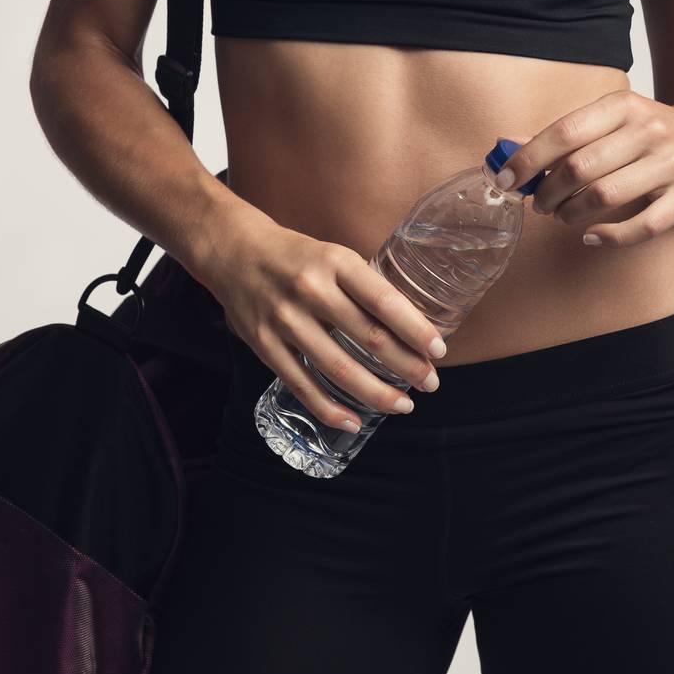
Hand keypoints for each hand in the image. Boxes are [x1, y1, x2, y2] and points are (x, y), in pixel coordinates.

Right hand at [193, 197, 446, 432]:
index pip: (384, 300)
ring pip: (339, 368)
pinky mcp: (265, 344)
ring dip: (377, 393)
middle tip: (431, 383)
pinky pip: (302, 385)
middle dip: (407, 366)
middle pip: (368, 338)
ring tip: (404, 405)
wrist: (234, 252)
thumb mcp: (334, 256)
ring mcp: (285, 319)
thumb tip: (412, 327)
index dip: (416, 329)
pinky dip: (330, 409)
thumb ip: (364, 287)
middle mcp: (310, 289)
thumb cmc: (296, 256)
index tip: (439, 350)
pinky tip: (354, 421)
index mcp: (334, 261)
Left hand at [496, 91, 673, 246]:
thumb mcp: (612, 121)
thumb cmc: (651, 135)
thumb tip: (506, 146)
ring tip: (562, 216)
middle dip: (548, 192)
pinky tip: (591, 235)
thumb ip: (563, 134)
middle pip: (580, 168)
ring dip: (571, 214)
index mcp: (623, 106)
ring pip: (605, 196)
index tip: (506, 179)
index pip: (564, 132)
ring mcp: (672, 163)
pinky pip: (643, 226)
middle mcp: (650, 130)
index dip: (529, 159)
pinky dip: (609, 236)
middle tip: (539, 203)